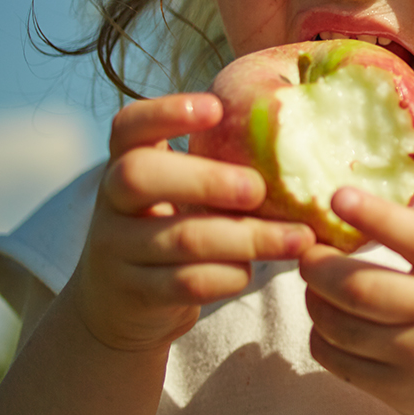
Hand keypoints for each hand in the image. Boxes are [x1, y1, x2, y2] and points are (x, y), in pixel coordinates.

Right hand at [68, 93, 315, 352]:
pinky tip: (255, 269)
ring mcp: (115, 249)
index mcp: (125, 160)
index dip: (167, 112)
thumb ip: (219, 161)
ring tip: (298, 238)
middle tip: (259, 189)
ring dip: (249, 237)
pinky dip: (231, 275)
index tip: (216, 108)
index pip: (129, 124)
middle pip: (140, 177)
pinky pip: (189, 282)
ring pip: (181, 238)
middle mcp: (111, 200)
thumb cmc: (173, 226)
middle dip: (207, 179)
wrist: (118, 306)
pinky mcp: (134, 293)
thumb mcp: (180, 189)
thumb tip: (302, 123)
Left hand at [299, 188, 413, 414]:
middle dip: (319, 265)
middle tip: (308, 249)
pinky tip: (330, 319)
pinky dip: (319, 333)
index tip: (339, 194)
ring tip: (317, 282)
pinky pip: (333, 358)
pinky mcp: (392, 390)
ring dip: (314, 298)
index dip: (376, 215)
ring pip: (338, 324)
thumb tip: (398, 178)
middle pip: (361, 289)